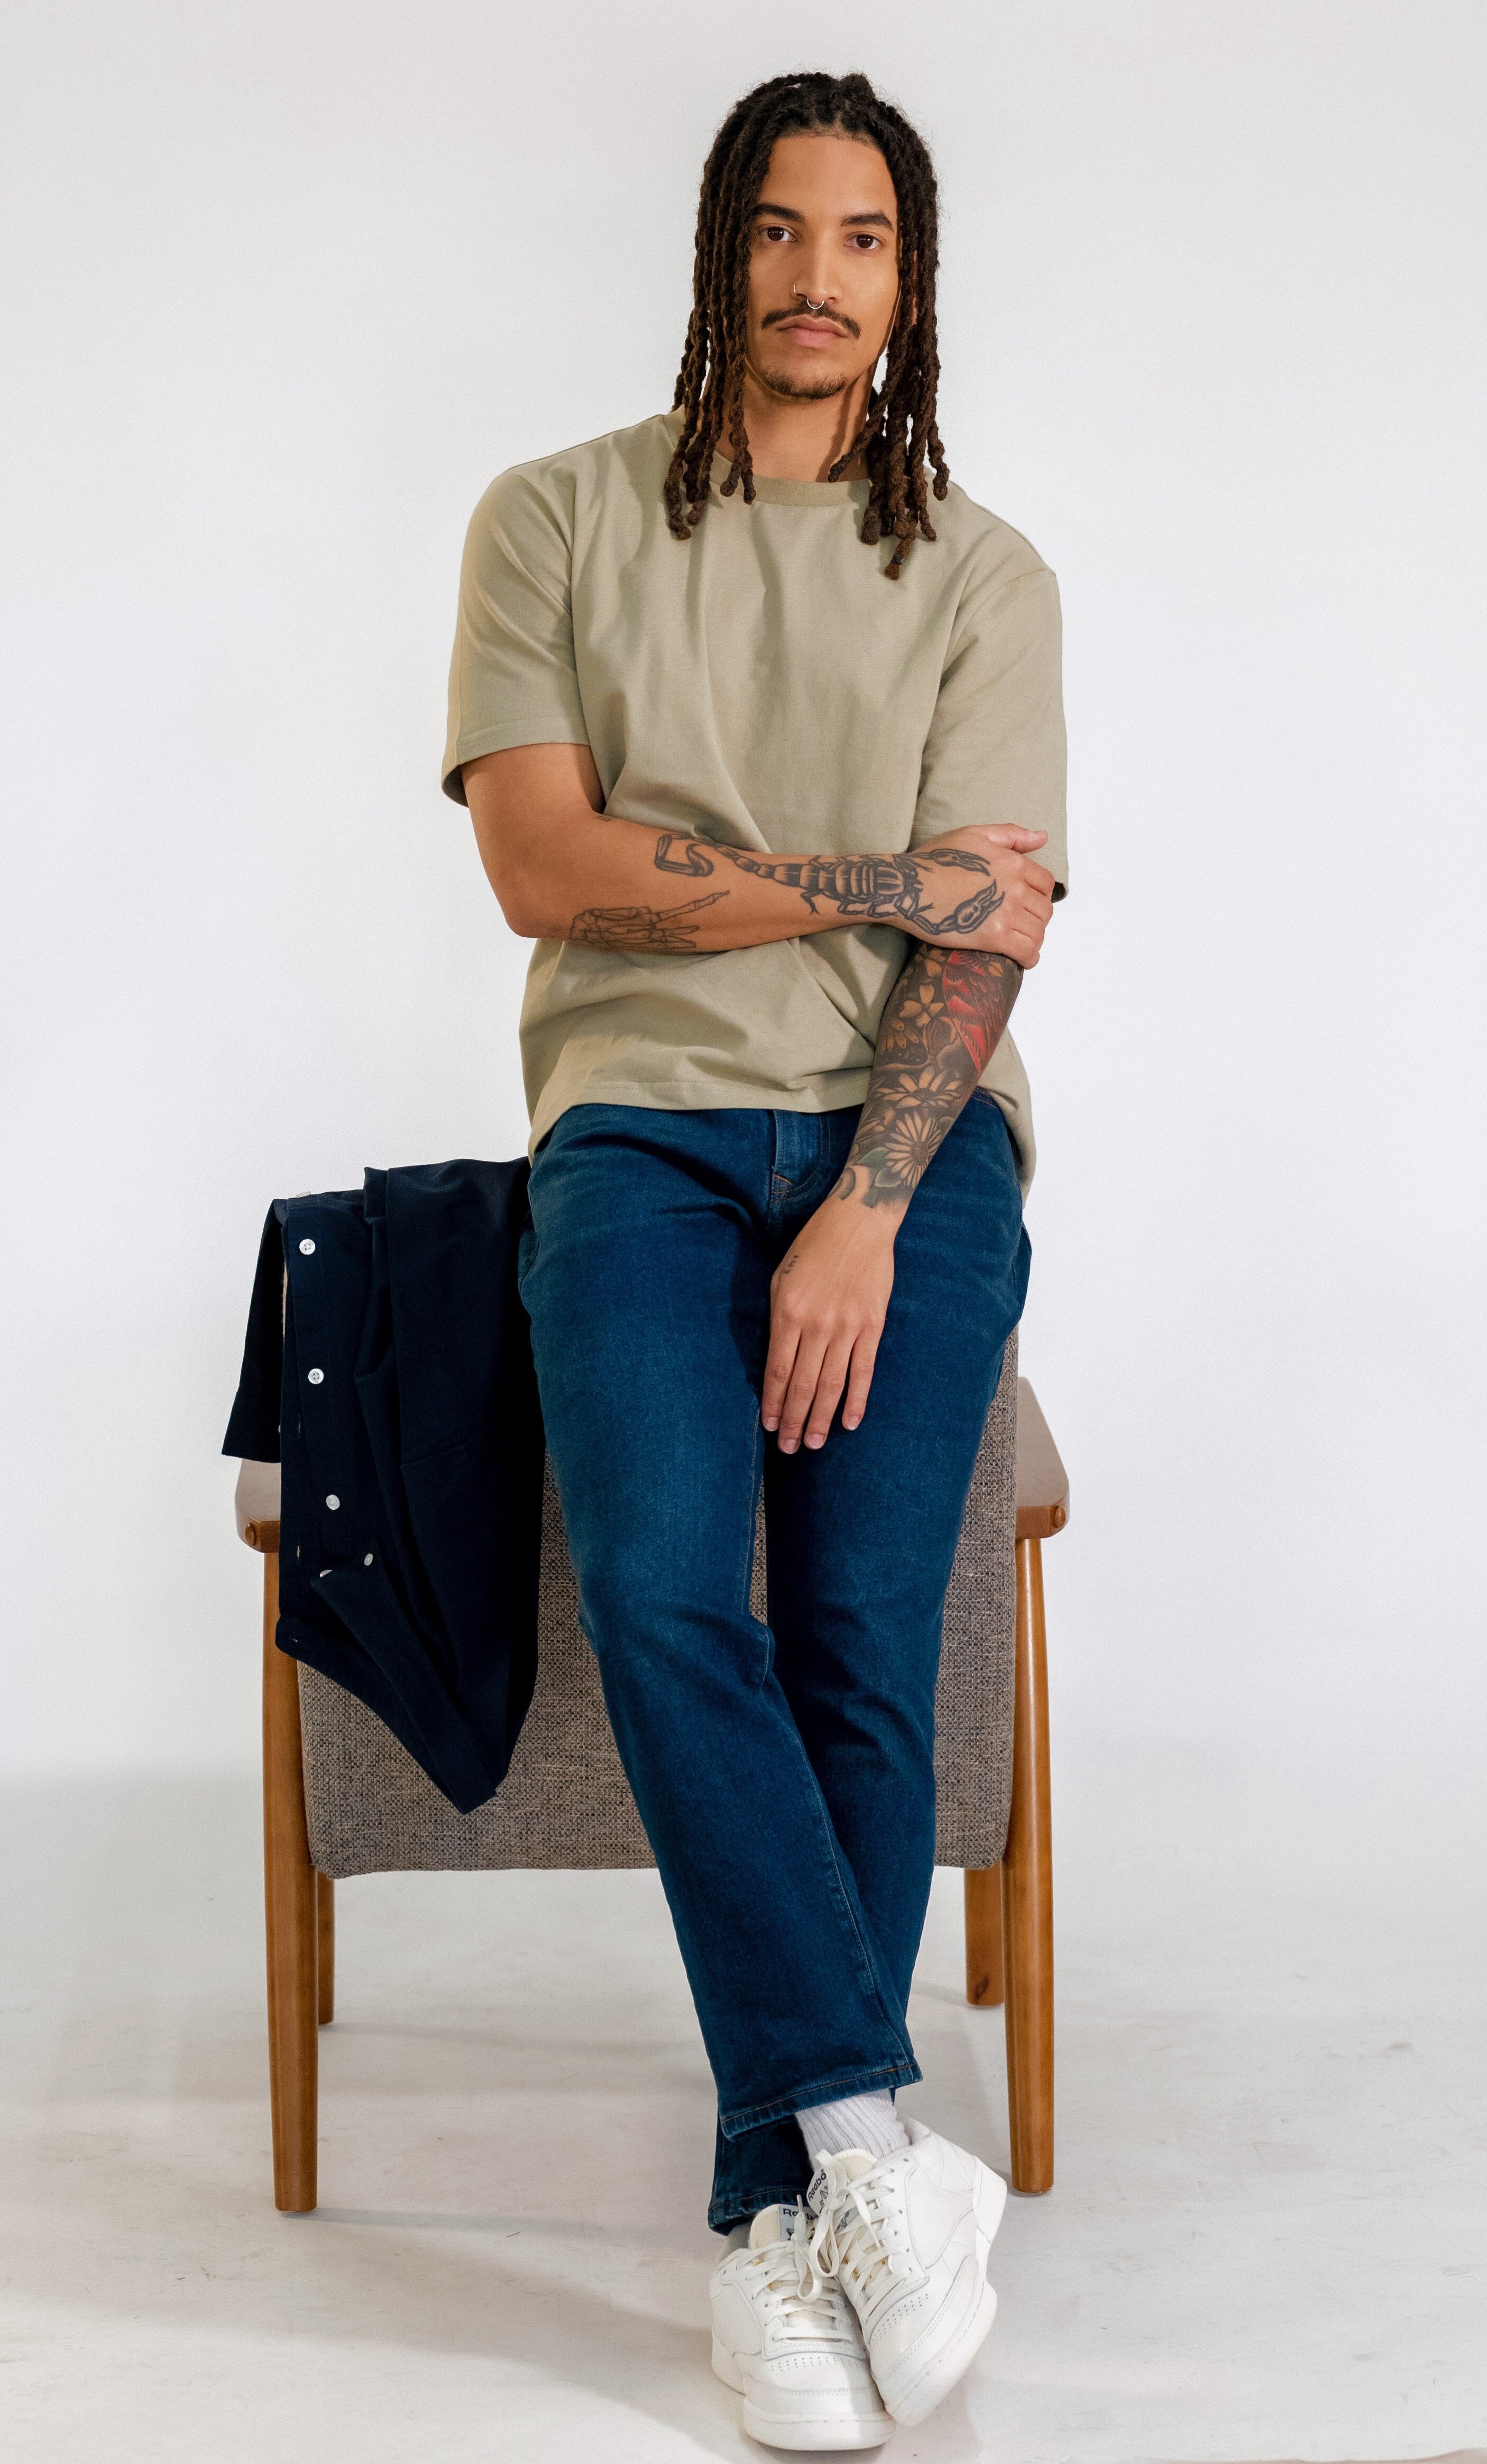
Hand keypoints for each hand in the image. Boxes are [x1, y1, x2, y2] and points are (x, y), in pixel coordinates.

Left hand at [762, 1193, 897, 1453]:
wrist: (858, 1221)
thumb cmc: (813, 1247)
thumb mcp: (781, 1278)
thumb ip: (780, 1320)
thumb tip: (778, 1362)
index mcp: (788, 1312)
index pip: (779, 1370)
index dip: (774, 1403)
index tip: (770, 1427)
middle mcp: (817, 1324)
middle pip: (804, 1385)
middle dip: (794, 1420)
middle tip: (789, 1449)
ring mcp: (847, 1327)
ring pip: (832, 1383)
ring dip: (821, 1418)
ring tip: (814, 1444)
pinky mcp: (872, 1325)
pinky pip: (863, 1370)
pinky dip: (857, 1399)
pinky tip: (850, 1422)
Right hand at [908, 825, 1054, 966]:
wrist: (908, 886)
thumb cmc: (935, 859)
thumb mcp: (974, 834)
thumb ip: (1011, 835)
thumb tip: (1042, 837)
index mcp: (1013, 863)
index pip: (1045, 883)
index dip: (1040, 894)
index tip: (1028, 902)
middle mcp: (1015, 888)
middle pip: (1044, 910)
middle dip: (1036, 918)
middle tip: (1022, 924)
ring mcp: (1005, 913)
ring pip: (1037, 932)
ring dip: (1033, 939)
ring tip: (1020, 941)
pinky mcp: (993, 937)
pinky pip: (1026, 951)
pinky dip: (1029, 957)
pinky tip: (1023, 958)